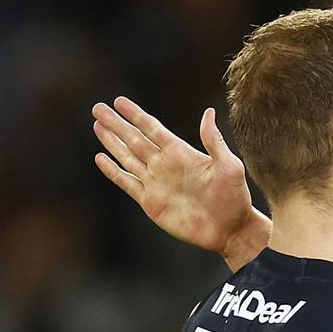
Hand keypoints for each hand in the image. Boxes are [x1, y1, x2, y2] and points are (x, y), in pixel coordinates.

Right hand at [91, 97, 267, 268]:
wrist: (230, 230)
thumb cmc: (235, 197)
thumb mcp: (229, 166)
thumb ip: (214, 141)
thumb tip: (209, 112)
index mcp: (181, 152)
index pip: (152, 128)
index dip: (135, 115)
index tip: (119, 101)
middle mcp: (165, 164)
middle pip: (134, 139)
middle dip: (116, 124)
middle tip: (98, 108)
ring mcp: (156, 182)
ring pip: (127, 157)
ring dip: (112, 142)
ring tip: (97, 126)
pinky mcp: (151, 202)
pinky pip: (127, 182)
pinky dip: (113, 171)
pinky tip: (100, 158)